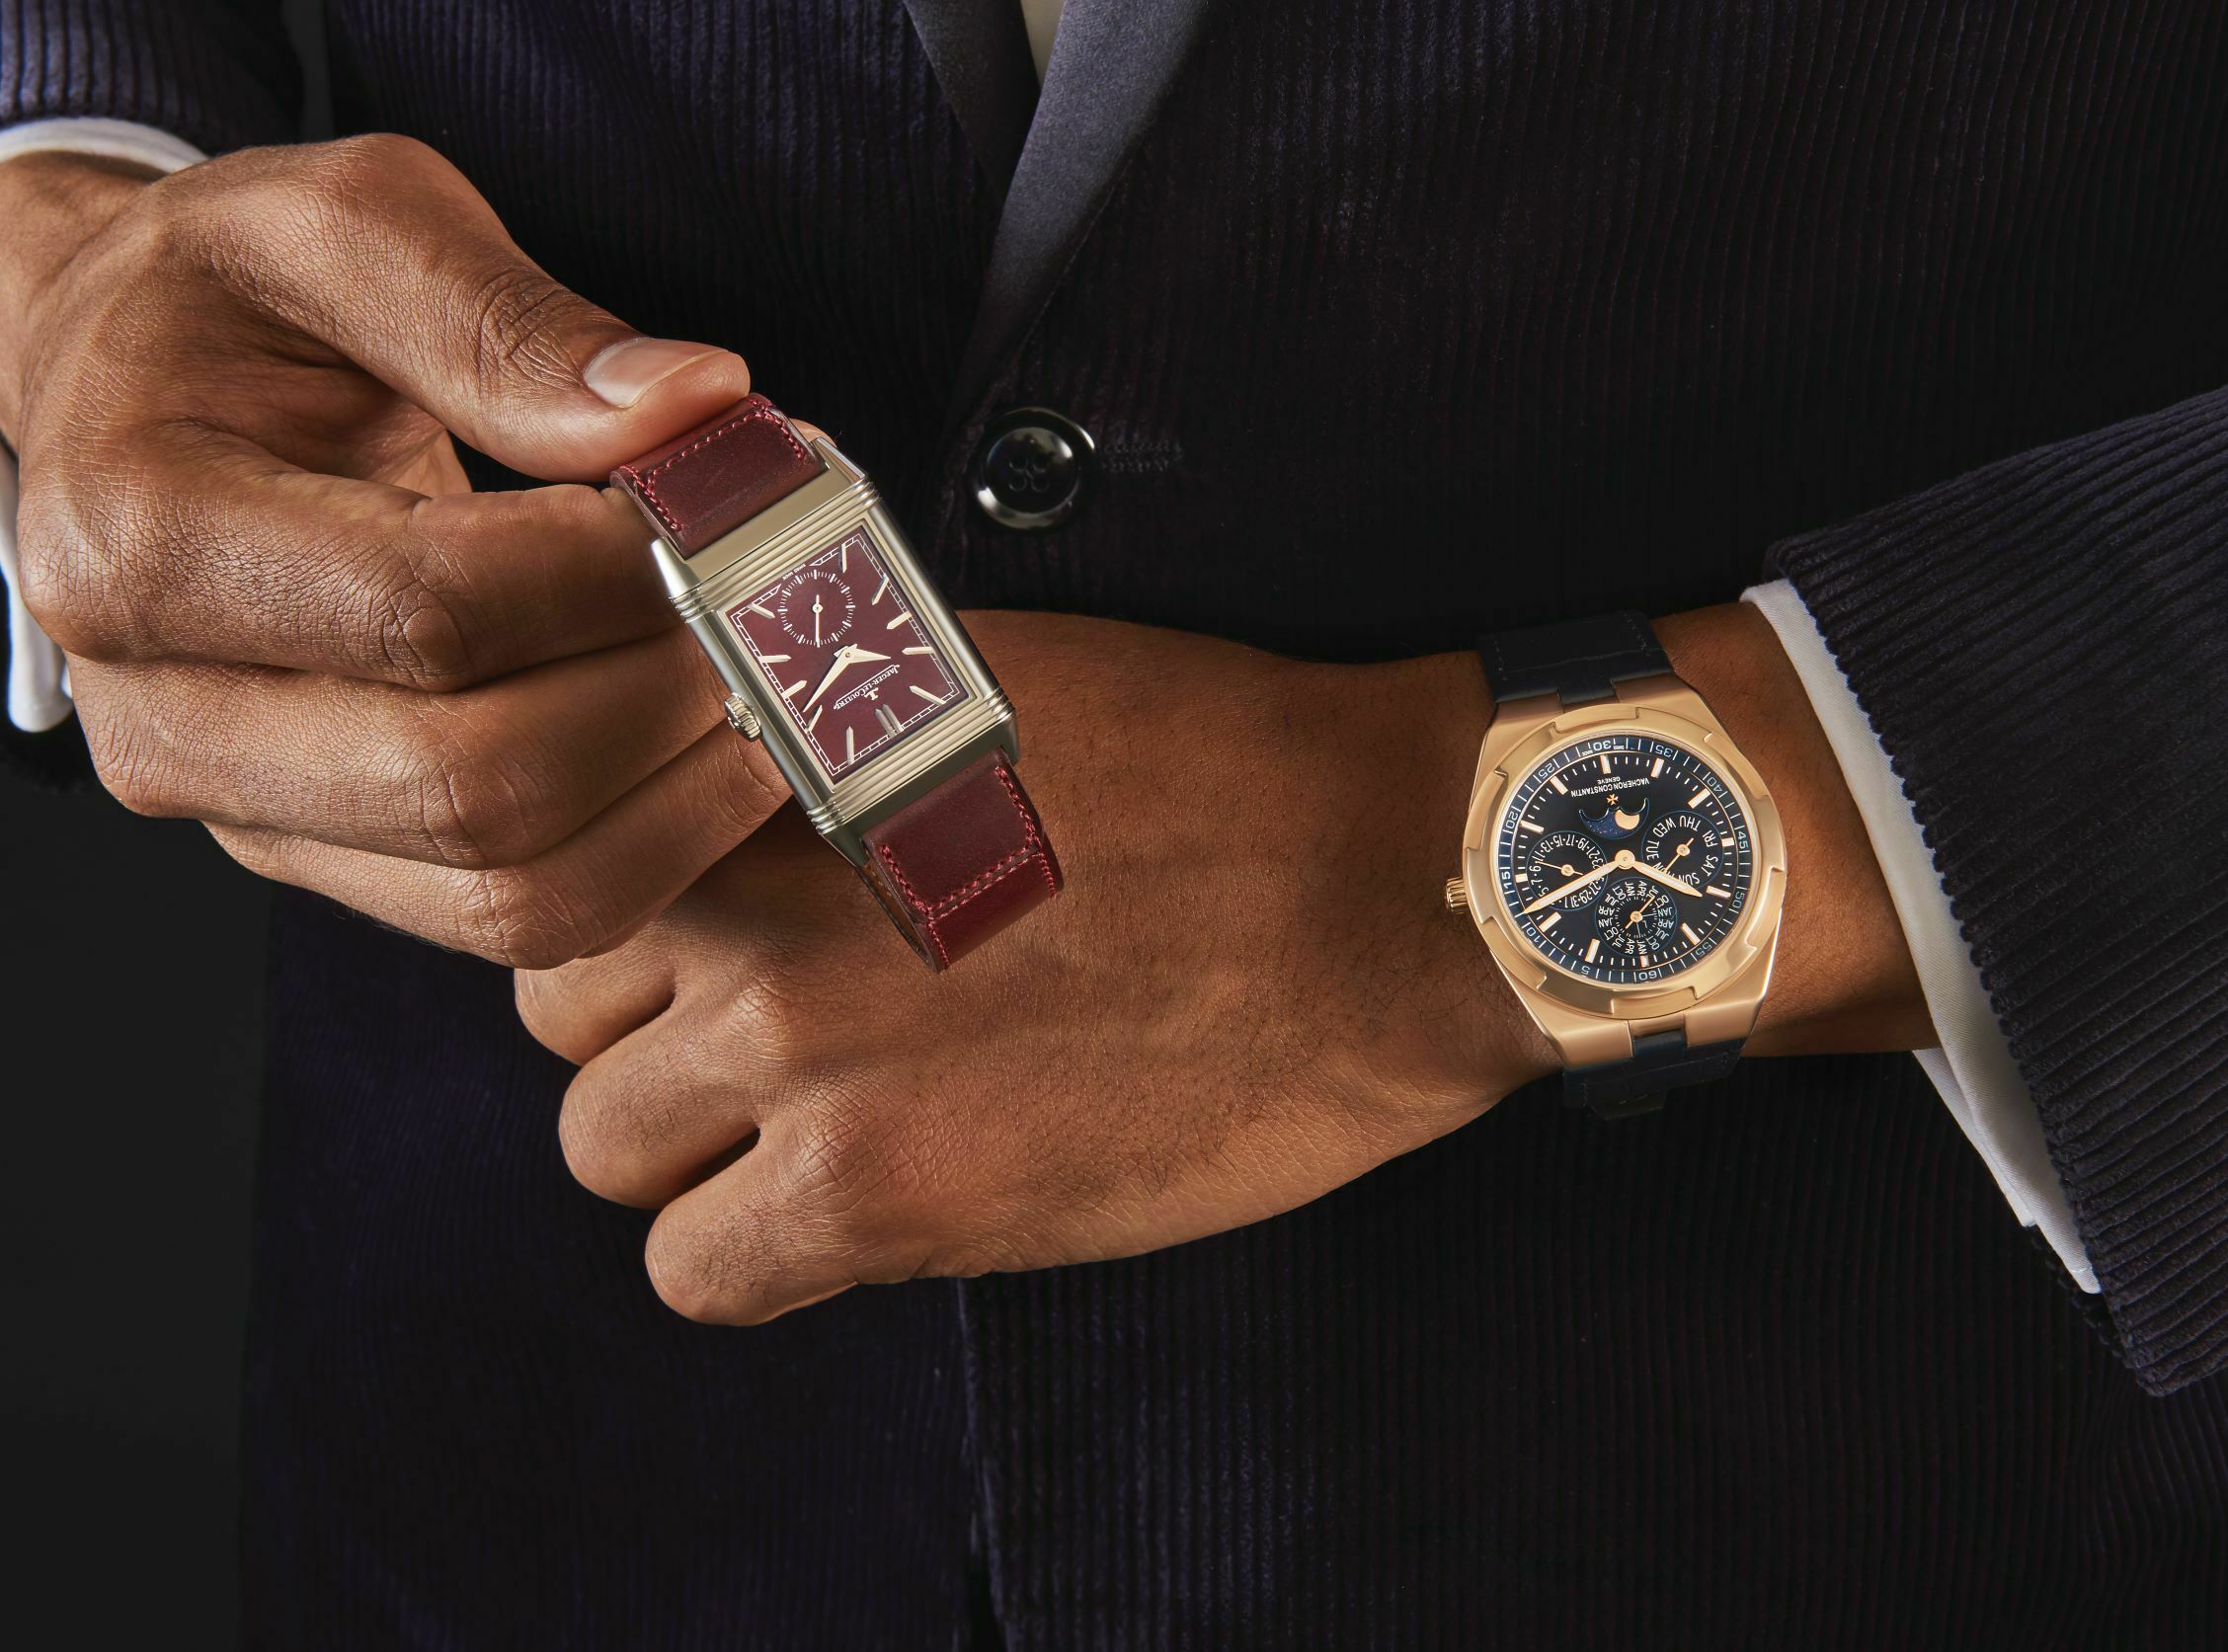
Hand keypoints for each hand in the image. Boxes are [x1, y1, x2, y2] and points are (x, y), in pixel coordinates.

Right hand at [0, 138, 786, 966]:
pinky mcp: (329, 858)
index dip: (616, 572)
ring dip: (689, 797)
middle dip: (670, 694)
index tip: (722, 505)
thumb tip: (697, 408)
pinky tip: (719, 745)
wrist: (132, 392)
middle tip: (776, 605)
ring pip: (519, 890)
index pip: (431, 606)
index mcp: (143, 529)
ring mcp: (249, 810)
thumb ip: (510, 318)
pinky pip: (526, 917)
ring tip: (769, 680)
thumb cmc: (233, 302)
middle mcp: (168, 707)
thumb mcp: (346, 225)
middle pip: (479, 780)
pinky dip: (661, 850)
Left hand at [515, 605, 1927, 1324]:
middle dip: (662, 1034)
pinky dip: (756, 1250)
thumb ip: (817, 735)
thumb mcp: (989, 681)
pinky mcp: (880, 1193)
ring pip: (610, 1152)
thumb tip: (730, 788)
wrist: (1384, 890)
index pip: (581, 866)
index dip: (652, 915)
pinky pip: (701, 1272)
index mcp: (763, 766)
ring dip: (700, 1150)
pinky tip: (864, 1208)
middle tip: (792, 1041)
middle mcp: (746, 904)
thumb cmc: (1221, 771)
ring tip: (834, 1130)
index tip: (731, 940)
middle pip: (570, 1021)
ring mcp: (799, 1054)